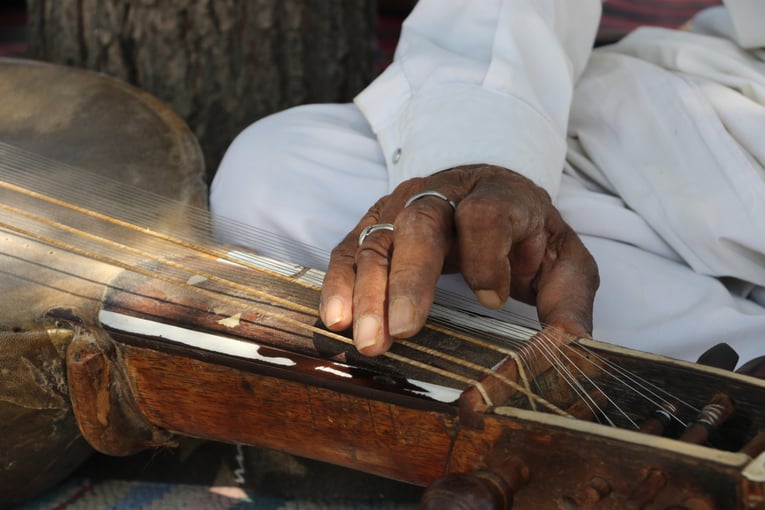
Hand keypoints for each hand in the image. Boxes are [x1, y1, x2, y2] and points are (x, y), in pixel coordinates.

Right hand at [319, 164, 598, 355]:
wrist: (490, 195)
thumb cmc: (526, 235)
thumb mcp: (563, 261)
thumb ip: (570, 302)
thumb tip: (570, 350)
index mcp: (498, 195)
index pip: (485, 214)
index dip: (487, 257)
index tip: (493, 299)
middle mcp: (443, 194)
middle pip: (420, 223)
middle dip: (410, 279)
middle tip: (404, 331)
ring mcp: (401, 206)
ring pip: (377, 240)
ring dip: (368, 293)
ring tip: (369, 342)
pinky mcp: (374, 224)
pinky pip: (348, 249)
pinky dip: (339, 284)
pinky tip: (336, 319)